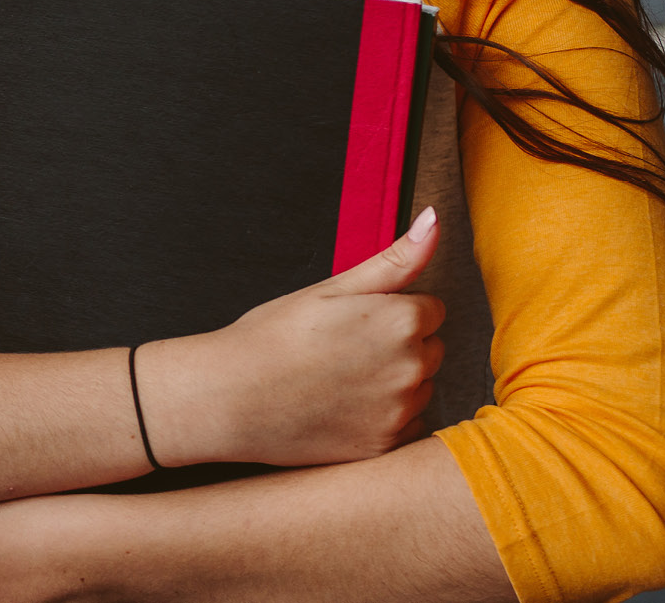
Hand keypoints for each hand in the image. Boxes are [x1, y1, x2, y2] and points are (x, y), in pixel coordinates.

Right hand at [142, 208, 445, 468]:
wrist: (230, 398)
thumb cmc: (273, 336)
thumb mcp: (331, 288)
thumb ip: (395, 259)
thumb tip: (435, 219)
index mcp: (402, 321)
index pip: (430, 309)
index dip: (391, 312)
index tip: (355, 321)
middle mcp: (411, 368)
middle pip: (430, 349)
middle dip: (400, 347)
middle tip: (343, 350)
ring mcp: (399, 412)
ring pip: (420, 388)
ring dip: (396, 384)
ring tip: (340, 380)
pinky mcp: (385, 446)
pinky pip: (407, 426)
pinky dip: (385, 419)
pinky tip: (345, 409)